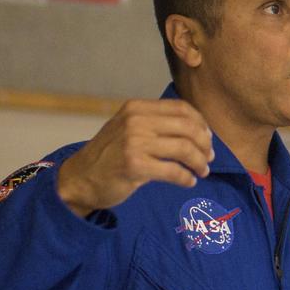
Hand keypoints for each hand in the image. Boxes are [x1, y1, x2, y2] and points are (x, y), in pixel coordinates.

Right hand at [56, 99, 213, 216]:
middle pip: (188, 128)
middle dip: (205, 144)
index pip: (182, 109)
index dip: (201, 124)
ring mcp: (134, 143)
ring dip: (199, 162)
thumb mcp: (129, 128)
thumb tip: (199, 130)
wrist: (80, 178)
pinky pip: (174, 171)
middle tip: (209, 158)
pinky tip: (188, 182)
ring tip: (202, 171)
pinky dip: (186, 178)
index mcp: (137, 108)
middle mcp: (136, 121)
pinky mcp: (134, 166)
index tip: (207, 139)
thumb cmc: (110, 155)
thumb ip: (156, 124)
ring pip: (184, 149)